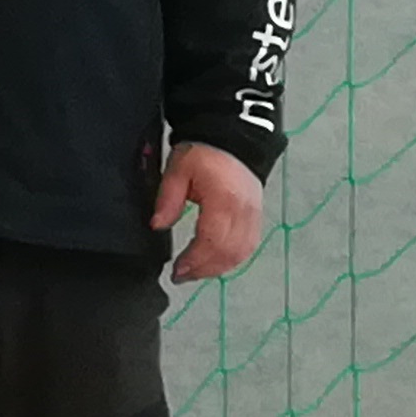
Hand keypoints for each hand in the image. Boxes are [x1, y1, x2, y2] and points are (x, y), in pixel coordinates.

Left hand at [153, 142, 267, 282]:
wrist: (233, 139)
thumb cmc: (203, 153)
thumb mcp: (176, 170)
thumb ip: (167, 200)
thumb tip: (157, 225)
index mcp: (223, 199)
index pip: (212, 239)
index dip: (194, 260)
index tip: (176, 270)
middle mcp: (244, 211)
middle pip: (228, 252)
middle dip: (204, 269)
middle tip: (181, 276)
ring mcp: (254, 215)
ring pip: (241, 252)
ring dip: (218, 268)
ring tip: (194, 273)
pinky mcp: (257, 216)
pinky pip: (248, 246)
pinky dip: (231, 259)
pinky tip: (214, 263)